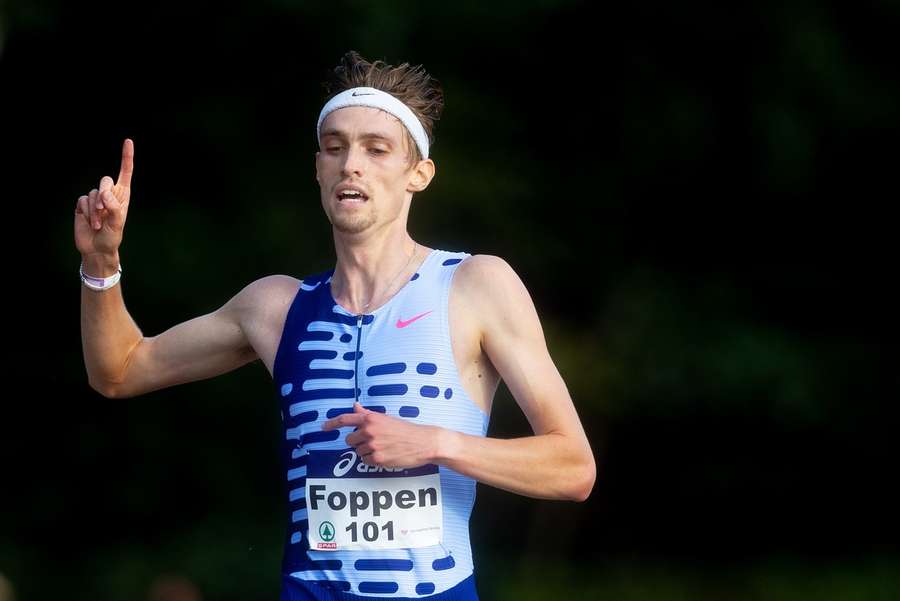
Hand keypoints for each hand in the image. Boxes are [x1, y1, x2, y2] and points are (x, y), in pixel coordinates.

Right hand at [74, 138, 133, 256]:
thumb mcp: (118, 224)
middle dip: (104, 194)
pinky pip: (83, 200)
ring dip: (95, 211)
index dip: (126, 157)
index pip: (125, 173)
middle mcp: (109, 195)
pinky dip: (87, 212)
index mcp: (123, 196)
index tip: (128, 141)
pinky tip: (91, 222)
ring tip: (99, 224)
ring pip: (93, 193)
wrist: (97, 249)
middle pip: (105, 180)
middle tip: (104, 211)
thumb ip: (113, 207)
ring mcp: (95, 199)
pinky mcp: (83, 205)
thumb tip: (104, 193)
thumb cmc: (112, 237)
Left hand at [322, 402, 440, 467]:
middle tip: (373, 441)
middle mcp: (369, 431)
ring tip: (384, 447)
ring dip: (367, 451)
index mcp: (371, 419)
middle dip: (358, 442)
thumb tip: (355, 406)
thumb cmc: (406, 429)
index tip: (324, 427)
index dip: (332, 423)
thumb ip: (368, 414)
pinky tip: (386, 455)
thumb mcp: (386, 418)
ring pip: (358, 452)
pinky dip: (373, 460)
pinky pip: (366, 461)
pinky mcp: (378, 459)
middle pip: (350, 440)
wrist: (424, 442)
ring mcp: (373, 446)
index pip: (345, 420)